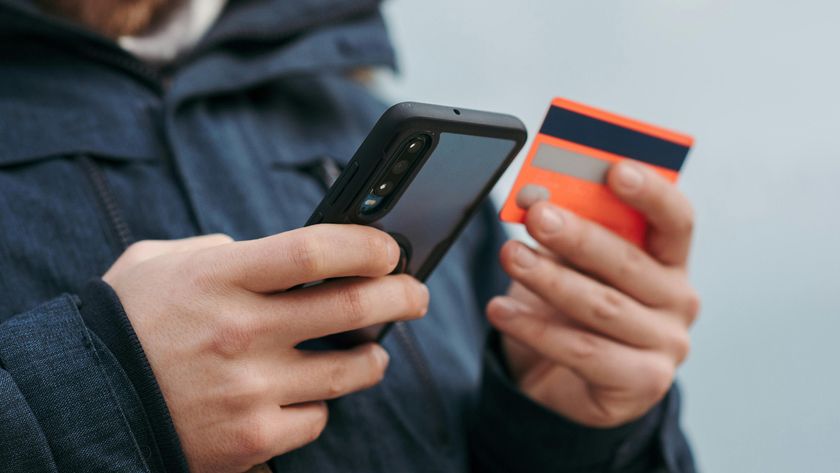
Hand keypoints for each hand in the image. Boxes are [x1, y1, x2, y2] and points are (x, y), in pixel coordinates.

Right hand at [103, 227, 428, 471]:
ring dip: (375, 357)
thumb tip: (278, 256)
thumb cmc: (124, 324)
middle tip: (416, 293)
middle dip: (402, 296)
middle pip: (353, 307)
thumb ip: (220, 247)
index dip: (366, 245)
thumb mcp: (160, 263)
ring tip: (376, 351)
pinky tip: (310, 395)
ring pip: (350, 371)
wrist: (83, 403)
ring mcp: (249, 390)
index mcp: (219, 278)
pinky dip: (320, 406)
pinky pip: (315, 419)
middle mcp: (241, 332)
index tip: (389, 248)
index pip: (315, 250)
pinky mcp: (251, 439)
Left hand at [487, 161, 699, 427]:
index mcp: (670, 260)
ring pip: (602, 307)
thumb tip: (536, 197)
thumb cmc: (569, 306)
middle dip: (579, 236)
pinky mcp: (642, 383)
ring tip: (510, 256)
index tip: (615, 169)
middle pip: (630, 262)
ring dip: (550, 279)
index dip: (650, 193)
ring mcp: (666, 345)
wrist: (558, 378)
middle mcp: (679, 301)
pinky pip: (583, 351)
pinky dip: (535, 329)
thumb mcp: (570, 264)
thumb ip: (566, 232)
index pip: (676, 219)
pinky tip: (501, 309)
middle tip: (537, 215)